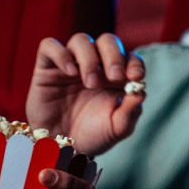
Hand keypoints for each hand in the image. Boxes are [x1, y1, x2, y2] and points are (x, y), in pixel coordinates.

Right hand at [26, 33, 145, 155]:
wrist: (61, 148)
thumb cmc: (93, 136)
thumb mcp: (117, 128)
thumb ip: (131, 111)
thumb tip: (141, 92)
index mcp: (117, 77)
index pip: (130, 57)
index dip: (135, 62)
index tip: (135, 76)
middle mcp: (96, 66)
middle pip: (107, 41)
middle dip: (114, 56)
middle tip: (114, 77)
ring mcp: (71, 64)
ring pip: (81, 40)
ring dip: (90, 58)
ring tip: (90, 83)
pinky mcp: (47, 68)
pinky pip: (50, 46)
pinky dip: (61, 54)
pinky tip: (70, 72)